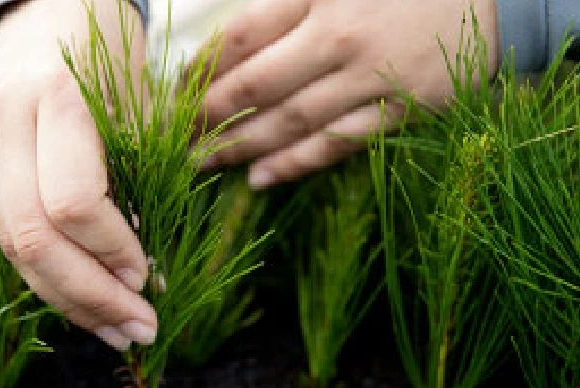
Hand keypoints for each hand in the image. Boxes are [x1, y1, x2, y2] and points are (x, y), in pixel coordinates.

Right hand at [0, 0, 156, 350]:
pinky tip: (81, 292)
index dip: (111, 251)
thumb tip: (139, 274)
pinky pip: (2, 227)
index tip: (149, 276)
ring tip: (115, 326)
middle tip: (139, 329)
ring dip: (66, 295)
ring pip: (8, 243)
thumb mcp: (136, 99)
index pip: (71, 202)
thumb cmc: (106, 44)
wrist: (40, 1)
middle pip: (29, 237)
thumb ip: (135, 178)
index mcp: (51, 95)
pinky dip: (44, 267)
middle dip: (89, 296)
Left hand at [198, 0, 498, 187]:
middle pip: (256, 85)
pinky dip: (296, 164)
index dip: (199, 71)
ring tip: (203, 165)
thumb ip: (282, 0)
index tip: (174, 95)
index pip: (240, 38)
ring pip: (292, 122)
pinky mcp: (405, 110)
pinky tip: (260, 178)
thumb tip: (227, 42)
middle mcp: (342, 35)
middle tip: (175, 140)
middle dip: (208, 117)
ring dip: (241, 147)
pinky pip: (338, 145)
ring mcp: (375, 76)